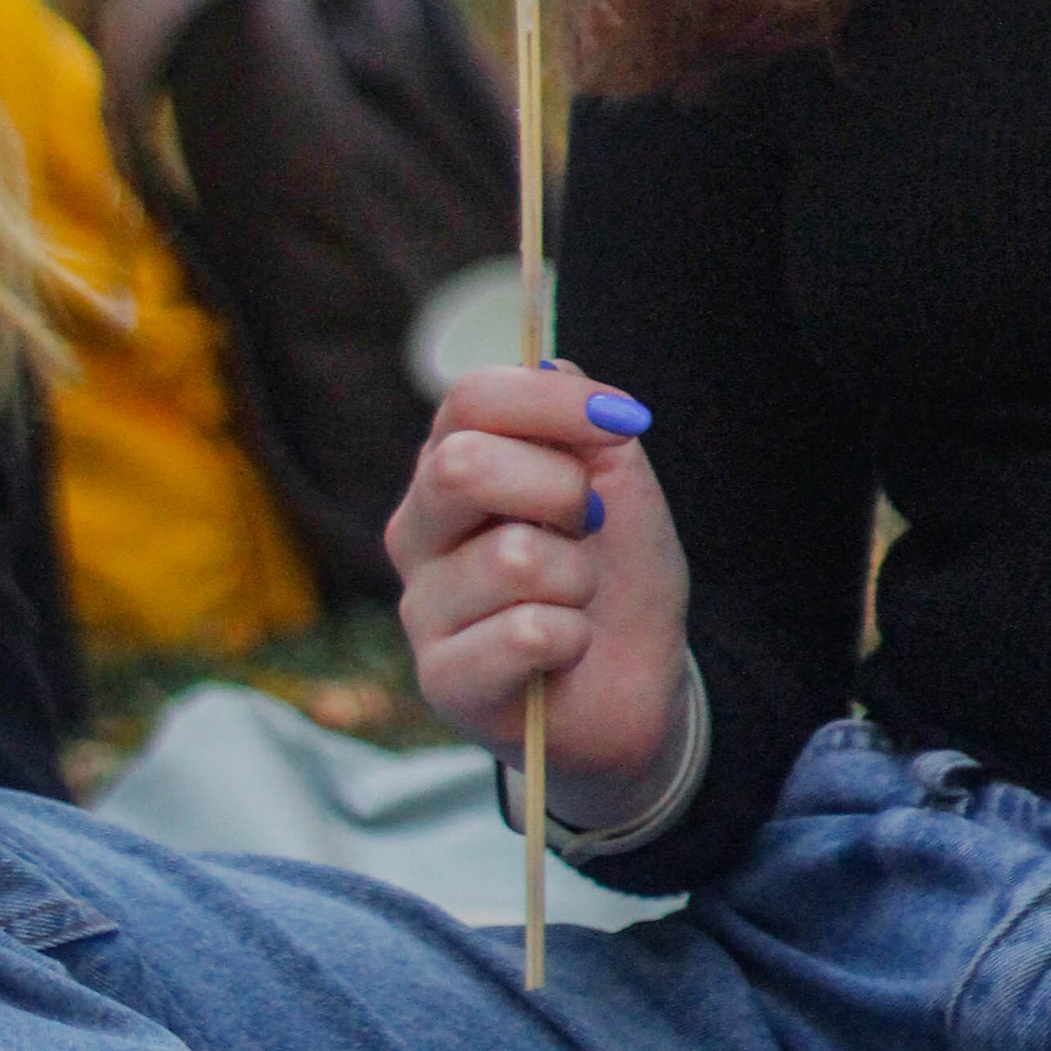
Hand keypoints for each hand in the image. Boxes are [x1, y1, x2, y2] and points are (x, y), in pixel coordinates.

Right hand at [388, 363, 691, 829]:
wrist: (632, 684)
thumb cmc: (613, 571)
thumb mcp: (614, 479)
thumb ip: (579, 418)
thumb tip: (552, 367)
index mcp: (452, 463)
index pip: (469, 398)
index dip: (550, 401)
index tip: (623, 422)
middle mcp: (418, 527)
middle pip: (463, 466)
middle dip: (560, 491)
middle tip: (589, 526)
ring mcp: (421, 606)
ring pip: (511, 557)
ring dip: (578, 576)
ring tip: (576, 597)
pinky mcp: (443, 679)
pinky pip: (524, 633)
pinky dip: (573, 635)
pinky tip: (566, 648)